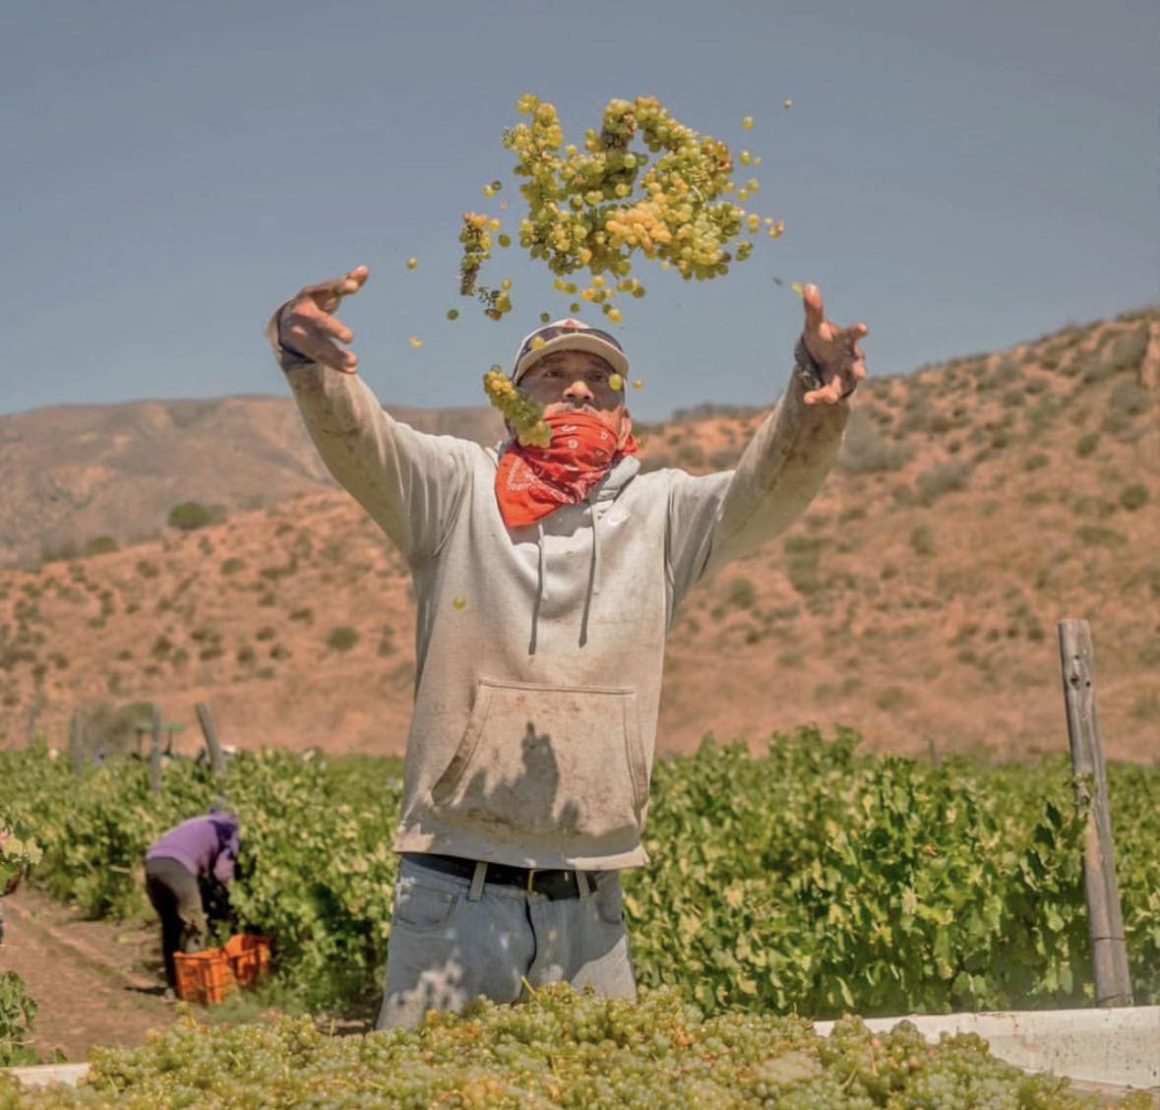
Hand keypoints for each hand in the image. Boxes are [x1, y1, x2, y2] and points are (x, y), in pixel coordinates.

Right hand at [277, 265, 369, 373]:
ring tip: (354, 362)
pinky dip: (336, 364)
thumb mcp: (329, 291)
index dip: (339, 287)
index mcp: (312, 294)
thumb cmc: (316, 302)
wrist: (288, 319)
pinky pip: (321, 358)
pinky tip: (351, 369)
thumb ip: (347, 281)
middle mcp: (304, 313)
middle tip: (350, 337)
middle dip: (333, 329)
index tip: (354, 287)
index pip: (327, 289)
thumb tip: (365, 270)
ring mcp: (302, 332)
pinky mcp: (305, 348)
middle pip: (319, 322)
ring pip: (319, 344)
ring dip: (336, 355)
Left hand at [800, 284, 868, 404]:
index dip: (858, 331)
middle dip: (859, 368)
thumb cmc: (822, 338)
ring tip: (830, 396)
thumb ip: (814, 309)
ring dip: (837, 389)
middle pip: (857, 363)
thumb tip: (809, 286)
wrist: (819, 358)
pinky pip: (828, 394)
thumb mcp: (814, 324)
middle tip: (861, 373)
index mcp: (846, 340)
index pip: (854, 334)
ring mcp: (844, 375)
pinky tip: (807, 399)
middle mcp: (850, 358)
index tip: (864, 328)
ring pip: (844, 384)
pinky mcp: (835, 388)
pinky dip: (818, 397)